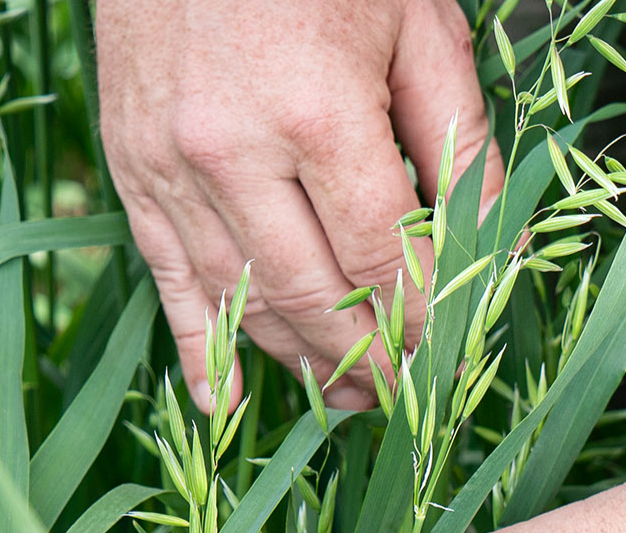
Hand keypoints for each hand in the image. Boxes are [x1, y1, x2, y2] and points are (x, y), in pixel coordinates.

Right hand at [95, 0, 505, 413]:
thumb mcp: (414, 23)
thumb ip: (458, 137)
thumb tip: (496, 245)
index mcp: (316, 113)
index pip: (383, 257)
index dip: (424, 320)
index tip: (453, 356)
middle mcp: (232, 154)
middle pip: (312, 296)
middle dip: (367, 360)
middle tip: (407, 401)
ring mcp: (169, 165)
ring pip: (241, 298)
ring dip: (297, 362)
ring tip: (344, 400)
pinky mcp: (129, 166)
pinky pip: (166, 278)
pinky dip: (201, 347)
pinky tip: (229, 402)